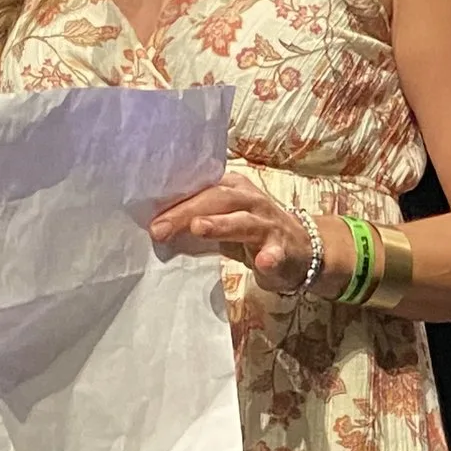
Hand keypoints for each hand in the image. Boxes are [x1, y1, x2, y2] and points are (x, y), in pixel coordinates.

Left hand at [148, 169, 319, 289]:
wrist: (302, 250)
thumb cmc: (252, 232)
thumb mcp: (222, 222)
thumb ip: (193, 221)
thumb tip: (155, 227)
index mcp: (232, 189)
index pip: (200, 189)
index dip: (174, 200)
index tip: (148, 215)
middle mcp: (250, 200)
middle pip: (217, 200)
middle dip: (187, 212)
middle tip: (159, 228)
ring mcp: (268, 224)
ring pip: (243, 221)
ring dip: (221, 224)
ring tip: (199, 227)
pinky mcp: (284, 249)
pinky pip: (276, 252)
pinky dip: (270, 256)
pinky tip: (263, 262)